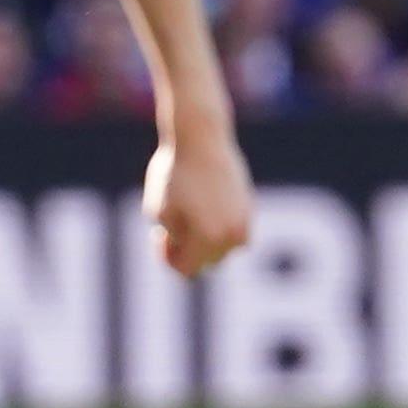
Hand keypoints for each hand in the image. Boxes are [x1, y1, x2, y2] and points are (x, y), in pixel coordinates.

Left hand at [145, 123, 253, 279]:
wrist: (201, 137)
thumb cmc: (175, 172)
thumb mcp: (157, 210)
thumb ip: (169, 241)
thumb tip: (185, 251)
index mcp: (209, 239)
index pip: (187, 270)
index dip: (168, 257)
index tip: (158, 234)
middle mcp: (234, 236)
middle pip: (207, 261)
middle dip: (189, 248)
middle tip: (172, 221)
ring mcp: (246, 222)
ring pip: (222, 248)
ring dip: (205, 239)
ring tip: (188, 211)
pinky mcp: (250, 207)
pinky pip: (232, 231)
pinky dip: (218, 225)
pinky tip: (203, 202)